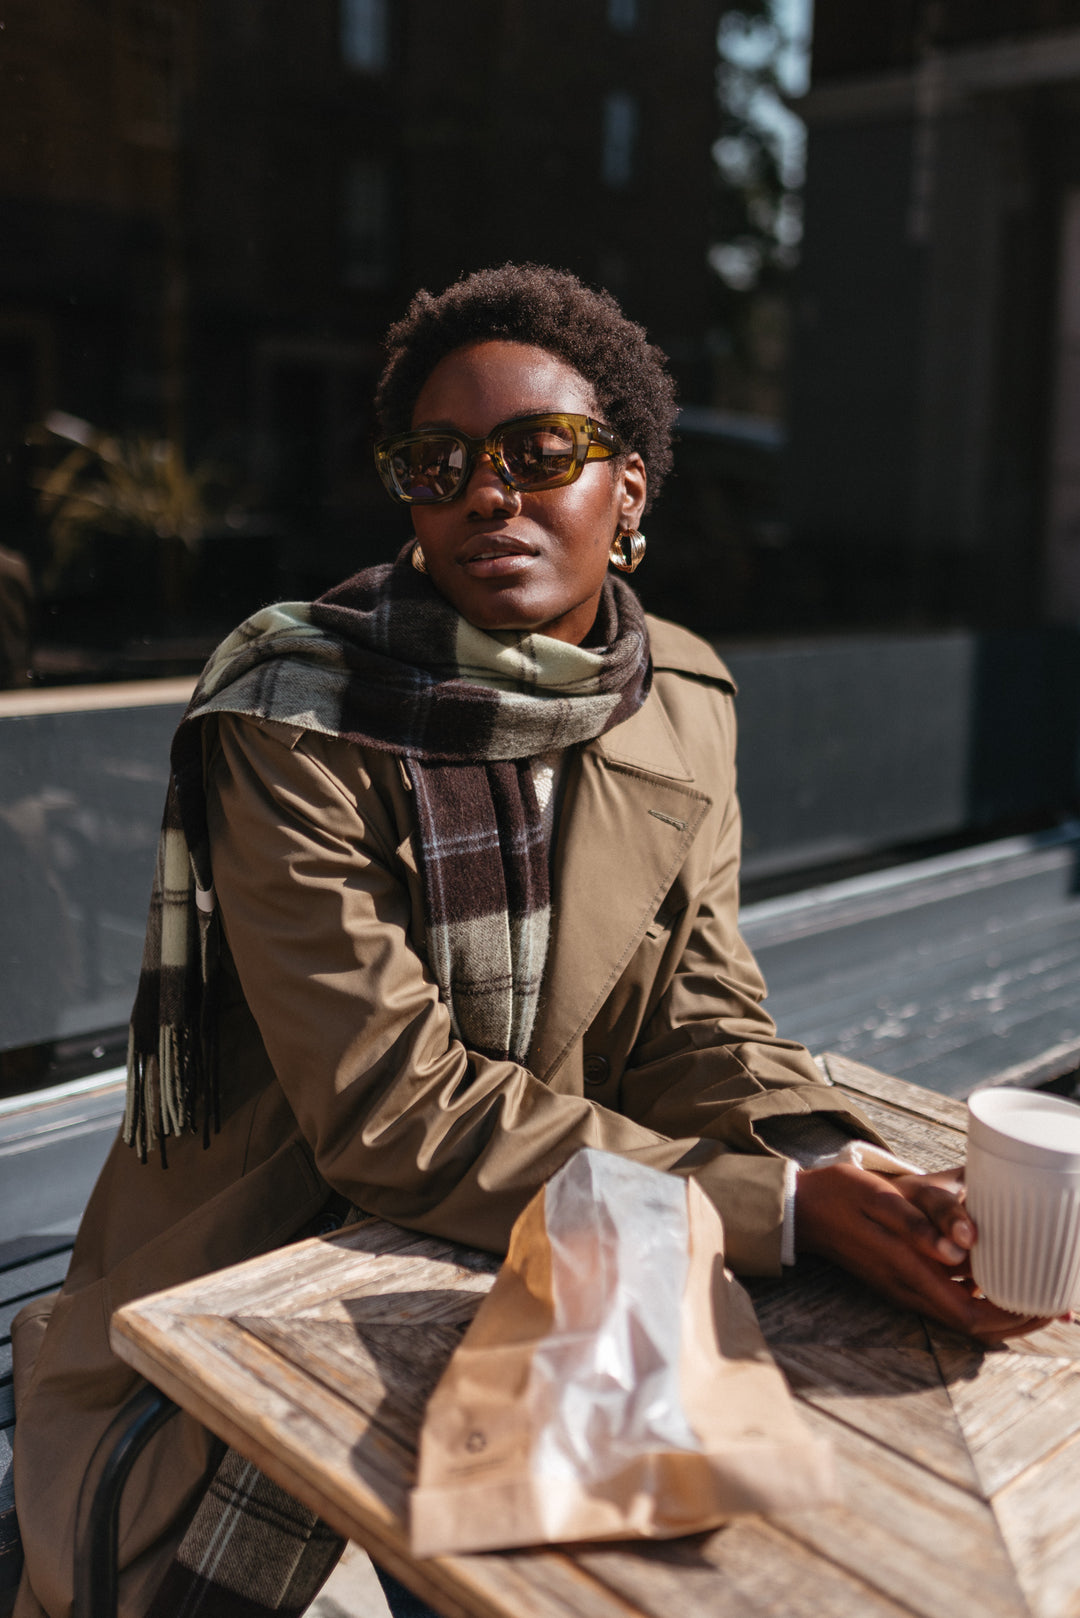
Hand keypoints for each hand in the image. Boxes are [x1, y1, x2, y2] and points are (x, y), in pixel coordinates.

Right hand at [794, 1161, 1061, 1345]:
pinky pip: (951, 1295)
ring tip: (1036, 1285)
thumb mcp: (879, 1198)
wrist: (801, 1208)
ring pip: (965, 1312)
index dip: (1014, 1320)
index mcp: (909, 1273)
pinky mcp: (903, 1275)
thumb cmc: (841, 1196)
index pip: (973, 1318)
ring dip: (1002, 1307)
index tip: (1046, 1304)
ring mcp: (906, 1285)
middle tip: (1055, 1298)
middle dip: (1018, 1318)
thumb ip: (918, 1224)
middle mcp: (911, 1289)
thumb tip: (958, 1250)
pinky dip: (980, 1291)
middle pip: (976, 1323)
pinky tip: (996, 1268)